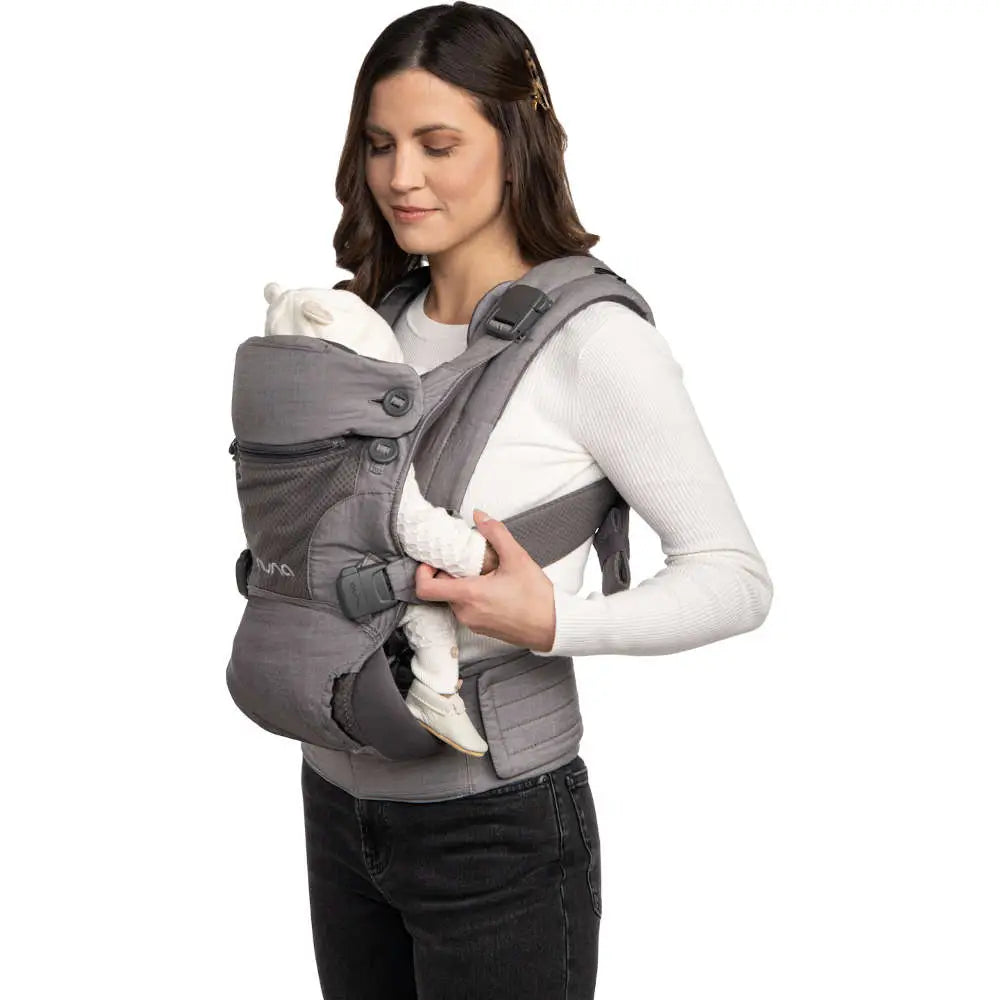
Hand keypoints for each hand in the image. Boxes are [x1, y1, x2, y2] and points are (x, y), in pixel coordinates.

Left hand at [415, 510, 555, 651]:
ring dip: (462, 584)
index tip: (433, 560)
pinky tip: (492, 587)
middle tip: (468, 560)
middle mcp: (465, 612)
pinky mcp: (481, 628)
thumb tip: (479, 516)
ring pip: (454, 599)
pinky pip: (466, 609)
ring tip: (485, 573)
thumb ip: (496, 533)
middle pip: (441, 590)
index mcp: (469, 595)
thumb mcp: (517, 558)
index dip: (422, 572)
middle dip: (450, 573)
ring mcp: (472, 623)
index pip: (425, 588)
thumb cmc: (537, 597)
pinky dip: (471, 596)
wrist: (554, 627)